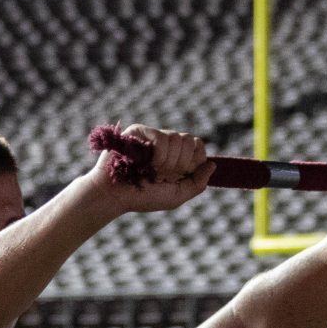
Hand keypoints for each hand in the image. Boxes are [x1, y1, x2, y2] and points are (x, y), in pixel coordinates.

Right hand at [93, 124, 212, 215]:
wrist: (114, 195)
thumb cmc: (142, 197)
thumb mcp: (176, 196)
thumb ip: (197, 183)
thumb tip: (212, 164)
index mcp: (175, 155)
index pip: (198, 146)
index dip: (194, 161)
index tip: (180, 176)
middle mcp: (166, 143)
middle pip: (190, 141)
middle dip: (180, 165)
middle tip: (162, 176)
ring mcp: (153, 135)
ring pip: (179, 139)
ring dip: (168, 164)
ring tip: (152, 172)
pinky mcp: (140, 131)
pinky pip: (163, 138)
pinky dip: (159, 157)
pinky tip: (146, 164)